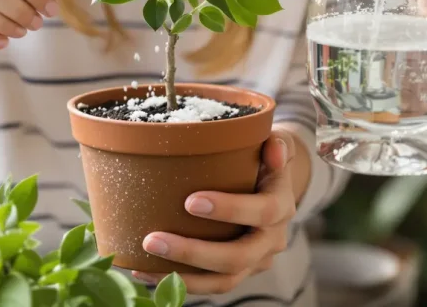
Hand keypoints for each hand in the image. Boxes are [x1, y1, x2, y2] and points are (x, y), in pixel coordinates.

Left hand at [133, 129, 300, 294]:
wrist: (274, 188)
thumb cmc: (265, 158)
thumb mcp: (277, 142)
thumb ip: (277, 142)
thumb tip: (273, 149)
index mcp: (282, 204)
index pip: (263, 212)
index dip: (229, 209)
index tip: (190, 202)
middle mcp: (273, 238)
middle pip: (239, 256)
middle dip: (194, 252)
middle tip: (153, 240)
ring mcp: (257, 260)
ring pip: (225, 280)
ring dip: (183, 275)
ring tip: (144, 264)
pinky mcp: (240, 271)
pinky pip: (212, 284)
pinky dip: (180, 282)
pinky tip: (147, 272)